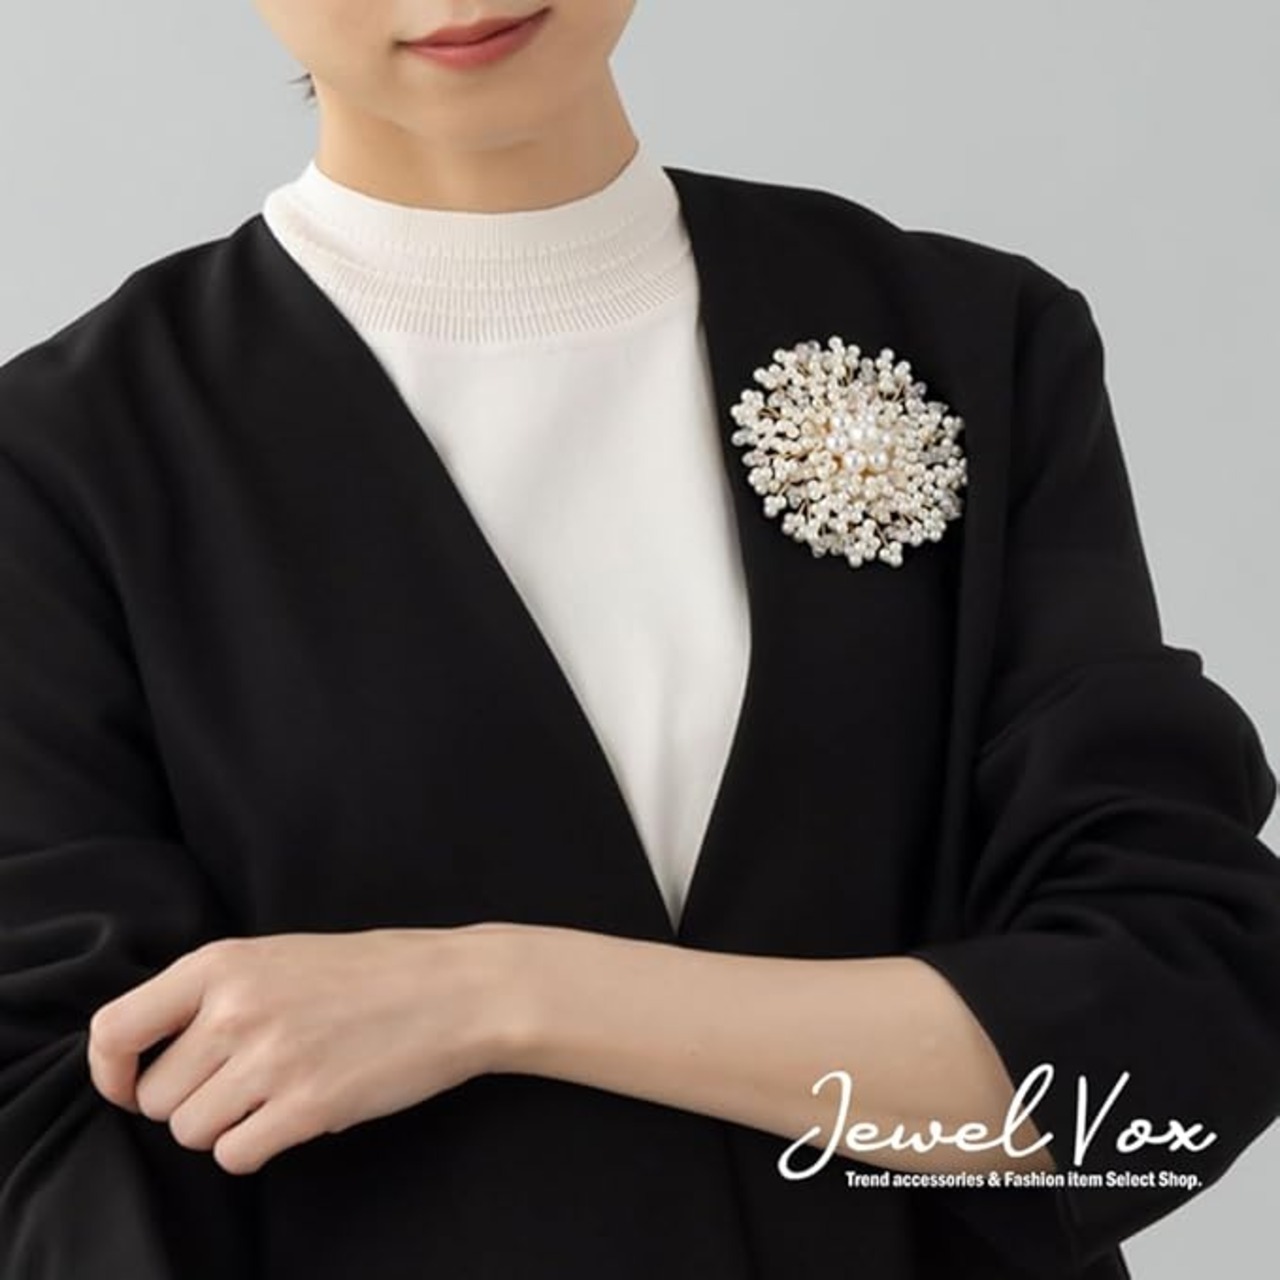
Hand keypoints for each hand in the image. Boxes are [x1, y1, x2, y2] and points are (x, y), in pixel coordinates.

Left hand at [86, 925, 515, 1174]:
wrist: (457, 988)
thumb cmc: (372, 972)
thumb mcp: (281, 954)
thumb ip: (213, 993)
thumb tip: (146, 1054)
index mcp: (223, 963)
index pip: (114, 1030)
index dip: (112, 1072)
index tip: (134, 1087)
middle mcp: (236, 1009)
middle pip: (156, 1096)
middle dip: (191, 1101)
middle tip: (245, 1080)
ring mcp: (272, 1058)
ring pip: (191, 1132)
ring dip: (225, 1126)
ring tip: (276, 1093)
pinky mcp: (307, 1106)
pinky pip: (236, 1157)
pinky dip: (257, 1147)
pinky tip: (295, 1116)